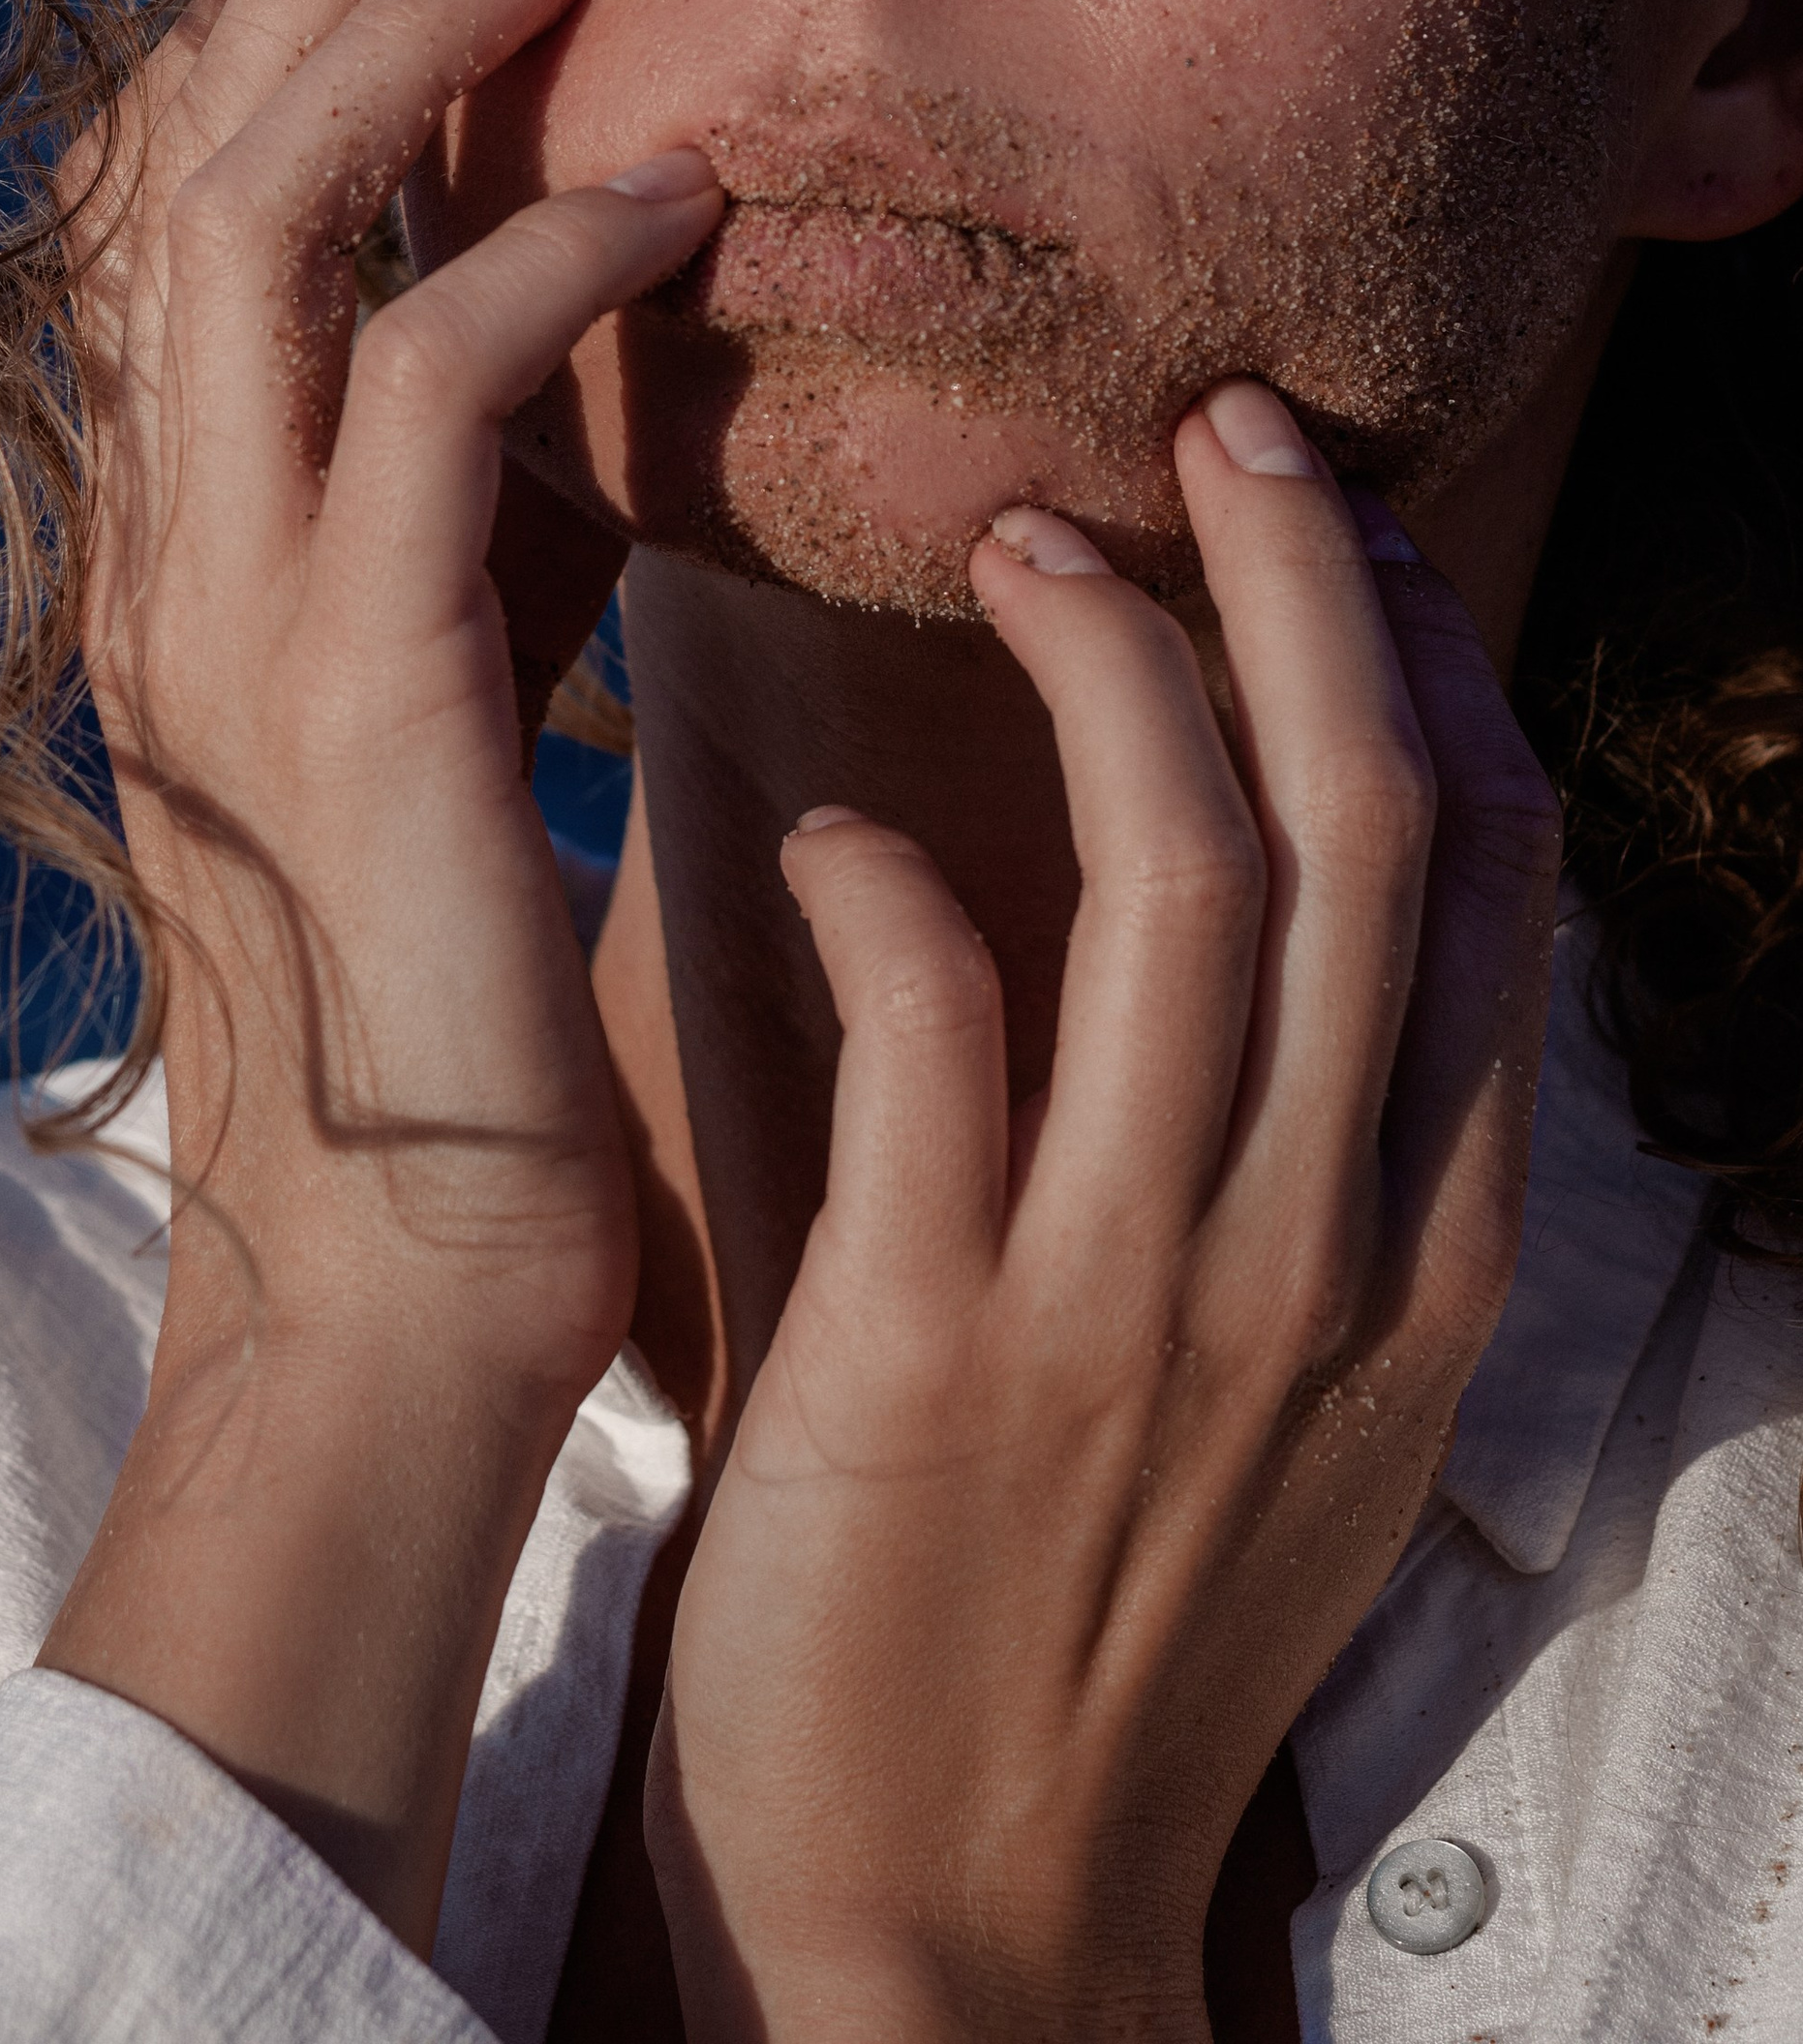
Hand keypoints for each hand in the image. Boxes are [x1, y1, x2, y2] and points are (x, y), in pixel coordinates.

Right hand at [41, 0, 719, 1940]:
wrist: (405, 1302)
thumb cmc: (460, 1007)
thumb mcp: (462, 700)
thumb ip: (484, 524)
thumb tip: (589, 355)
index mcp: (186, 549)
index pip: (188, 205)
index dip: (284, 11)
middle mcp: (165, 551)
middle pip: (190, 159)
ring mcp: (227, 619)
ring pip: (253, 235)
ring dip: (398, 49)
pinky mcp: (351, 703)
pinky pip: (425, 409)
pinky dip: (540, 271)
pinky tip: (678, 201)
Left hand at [647, 384, 1559, 2041]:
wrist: (952, 1939)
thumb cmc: (1099, 1627)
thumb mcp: (1303, 1405)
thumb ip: (1313, 1169)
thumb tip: (1276, 921)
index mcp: (1427, 1253)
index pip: (1495, 879)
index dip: (1431, 661)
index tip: (1346, 522)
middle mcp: (1323, 1253)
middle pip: (1373, 825)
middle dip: (1310, 582)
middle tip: (1216, 420)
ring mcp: (1145, 1298)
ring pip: (1198, 885)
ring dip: (1116, 664)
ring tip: (1018, 537)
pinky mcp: (943, 1344)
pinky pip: (940, 1023)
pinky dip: (884, 884)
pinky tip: (816, 833)